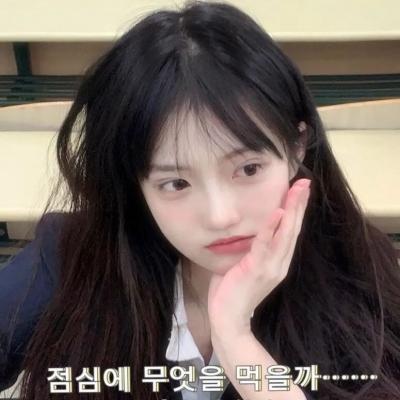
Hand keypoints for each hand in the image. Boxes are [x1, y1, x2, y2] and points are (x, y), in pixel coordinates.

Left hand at [208, 178, 310, 333]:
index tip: (300, 190)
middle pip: (293, 228)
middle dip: (299, 204)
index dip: (296, 210)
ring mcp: (270, 267)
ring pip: (285, 233)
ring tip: (297, 189)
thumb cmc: (233, 290)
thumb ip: (251, 248)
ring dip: (291, 210)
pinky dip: (272, 228)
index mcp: (278, 261)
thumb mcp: (245, 264)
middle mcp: (279, 263)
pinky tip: (277, 212)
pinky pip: (265, 246)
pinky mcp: (257, 269)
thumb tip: (247, 230)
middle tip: (305, 182)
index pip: (290, 231)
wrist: (228, 318)